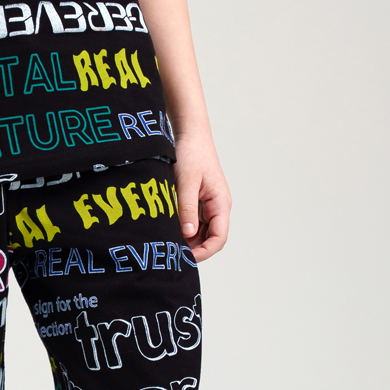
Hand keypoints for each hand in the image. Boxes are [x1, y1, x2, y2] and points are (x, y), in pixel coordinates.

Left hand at [173, 132, 231, 262]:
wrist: (190, 132)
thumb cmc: (191, 153)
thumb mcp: (186, 181)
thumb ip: (187, 208)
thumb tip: (188, 234)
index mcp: (221, 203)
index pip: (219, 238)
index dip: (204, 252)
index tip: (185, 257)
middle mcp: (217, 206)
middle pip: (209, 238)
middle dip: (193, 248)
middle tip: (171, 252)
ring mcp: (208, 203)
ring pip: (200, 230)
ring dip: (187, 238)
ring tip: (168, 241)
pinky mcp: (198, 199)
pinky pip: (193, 220)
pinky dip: (182, 226)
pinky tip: (168, 227)